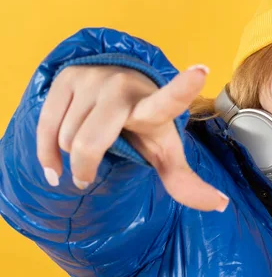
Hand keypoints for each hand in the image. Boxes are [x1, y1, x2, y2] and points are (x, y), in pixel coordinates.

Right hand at [36, 64, 228, 211]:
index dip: (183, 87)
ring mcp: (94, 79)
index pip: (169, 100)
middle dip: (84, 167)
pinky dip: (46, 154)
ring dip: (71, 153)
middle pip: (88, 143)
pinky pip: (46, 128)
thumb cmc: (144, 126)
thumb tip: (221, 205)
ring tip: (87, 143)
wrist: (116, 85)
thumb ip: (184, 181)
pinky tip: (55, 166)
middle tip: (88, 176)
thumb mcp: (164, 151)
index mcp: (153, 107)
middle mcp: (123, 87)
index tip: (202, 70)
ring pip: (66, 137)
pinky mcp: (67, 77)